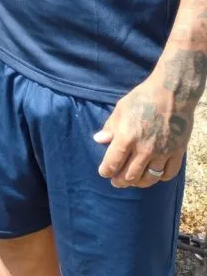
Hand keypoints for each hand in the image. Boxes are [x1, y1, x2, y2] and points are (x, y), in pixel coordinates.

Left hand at [93, 70, 192, 187]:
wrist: (172, 93)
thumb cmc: (143, 98)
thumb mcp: (121, 109)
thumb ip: (110, 127)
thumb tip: (99, 140)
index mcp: (126, 137)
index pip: (112, 163)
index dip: (106, 171)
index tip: (104, 172)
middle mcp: (144, 149)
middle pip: (130, 175)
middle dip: (120, 181)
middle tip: (116, 181)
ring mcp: (162, 153)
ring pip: (148, 178)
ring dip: (138, 183)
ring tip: (133, 181)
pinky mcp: (177, 153)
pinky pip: (168, 174)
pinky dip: (160, 177)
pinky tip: (154, 174)